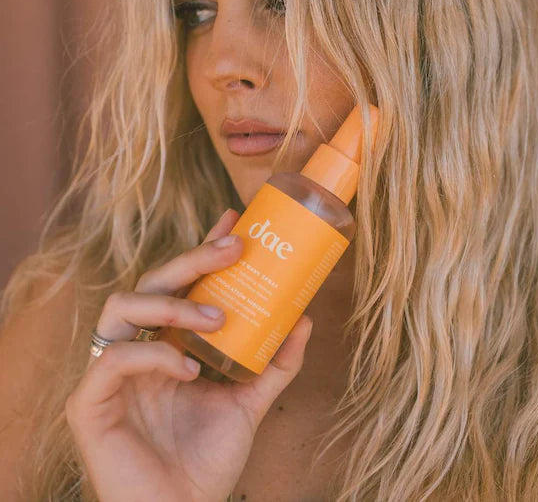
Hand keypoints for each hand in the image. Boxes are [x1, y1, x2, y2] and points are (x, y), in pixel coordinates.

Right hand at [65, 209, 312, 501]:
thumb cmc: (209, 459)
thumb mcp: (251, 401)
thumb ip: (276, 364)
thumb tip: (305, 318)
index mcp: (169, 342)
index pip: (180, 283)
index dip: (203, 248)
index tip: (236, 220)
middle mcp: (138, 347)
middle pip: (153, 282)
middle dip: (193, 258)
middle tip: (235, 246)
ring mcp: (112, 373)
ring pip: (122, 306)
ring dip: (173, 304)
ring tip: (218, 316)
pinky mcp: (89, 403)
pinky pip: (113, 360)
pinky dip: (152, 355)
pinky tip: (188, 367)